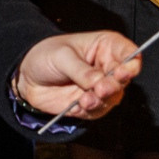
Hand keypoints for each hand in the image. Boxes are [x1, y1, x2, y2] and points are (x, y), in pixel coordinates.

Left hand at [16, 30, 140, 121]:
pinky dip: (90, 110)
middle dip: (114, 85)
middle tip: (101, 88)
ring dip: (102, 100)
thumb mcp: (62, 57)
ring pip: (113, 97)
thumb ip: (81, 71)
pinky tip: (80, 105)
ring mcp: (101, 87)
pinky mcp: (92, 103)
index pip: (129, 54)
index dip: (131, 63)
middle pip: (124, 79)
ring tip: (86, 99)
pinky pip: (98, 110)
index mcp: (106, 47)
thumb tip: (99, 82)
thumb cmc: (46, 55)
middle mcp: (108, 68)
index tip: (123, 71)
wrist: (27, 76)